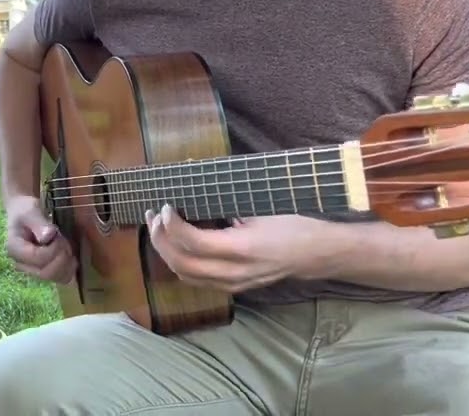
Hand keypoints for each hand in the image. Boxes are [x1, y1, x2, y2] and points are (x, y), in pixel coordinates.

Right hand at [4, 196, 75, 282]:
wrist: (24, 214)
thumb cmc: (25, 210)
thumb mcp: (30, 211)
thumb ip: (38, 222)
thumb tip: (48, 236)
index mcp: (14, 249)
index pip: (38, 258)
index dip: (53, 248)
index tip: (57, 234)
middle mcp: (21, 265)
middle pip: (46, 273)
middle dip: (62, 257)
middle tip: (64, 241)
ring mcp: (33, 271)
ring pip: (55, 278)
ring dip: (68, 264)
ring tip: (67, 247)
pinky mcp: (43, 272)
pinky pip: (60, 278)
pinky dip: (70, 269)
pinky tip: (71, 257)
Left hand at [145, 205, 329, 293]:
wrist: (314, 254)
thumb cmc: (291, 224)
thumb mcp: (260, 208)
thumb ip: (225, 202)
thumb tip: (193, 179)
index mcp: (243, 249)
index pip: (194, 243)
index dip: (173, 225)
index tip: (166, 206)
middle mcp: (235, 272)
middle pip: (182, 263)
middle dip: (160, 239)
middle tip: (153, 216)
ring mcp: (233, 284)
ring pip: (185, 275)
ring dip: (165, 252)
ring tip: (158, 228)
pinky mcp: (232, 288)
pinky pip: (195, 280)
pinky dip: (178, 262)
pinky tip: (174, 244)